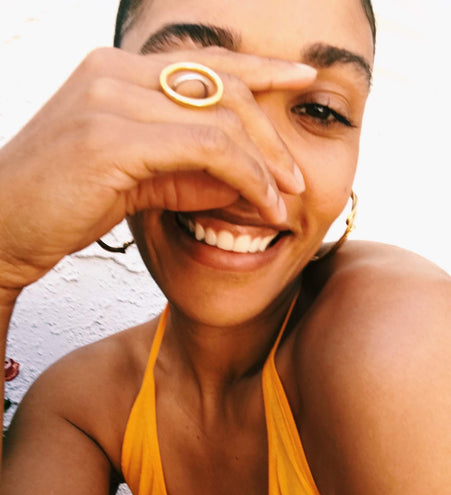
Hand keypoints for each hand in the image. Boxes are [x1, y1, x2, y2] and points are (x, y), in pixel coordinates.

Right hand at [0, 46, 315, 289]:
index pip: (205, 63)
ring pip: (219, 118)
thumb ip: (189, 171)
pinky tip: (260, 203)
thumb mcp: (138, 181)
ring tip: (283, 201)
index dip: (260, 70)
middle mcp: (113, 72)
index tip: (301, 81)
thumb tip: (247, 177)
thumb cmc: (64, 205)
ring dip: (262, 163)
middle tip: (297, 178)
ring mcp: (109, 98)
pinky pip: (203, 147)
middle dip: (271, 135)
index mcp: (116, 72)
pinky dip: (242, 176)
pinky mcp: (109, 137)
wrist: (1, 229)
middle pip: (222, 86)